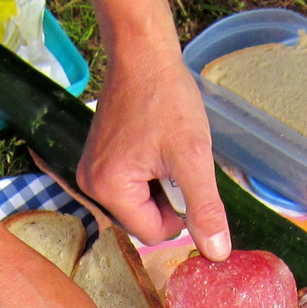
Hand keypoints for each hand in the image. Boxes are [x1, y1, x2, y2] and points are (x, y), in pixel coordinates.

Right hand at [74, 0, 229, 260]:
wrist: (142, 54)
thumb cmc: (166, 99)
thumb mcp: (193, 158)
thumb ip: (204, 209)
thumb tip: (216, 253)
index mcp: (109, 190)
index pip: (153, 233)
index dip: (181, 213)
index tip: (185, 175)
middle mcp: (90, 185)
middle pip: (143, 220)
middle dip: (166, 197)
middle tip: (174, 158)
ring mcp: (90, 171)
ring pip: (138, 203)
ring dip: (159, 184)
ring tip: (164, 148)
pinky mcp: (96, 159)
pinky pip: (129, 185)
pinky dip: (148, 173)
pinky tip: (154, 144)